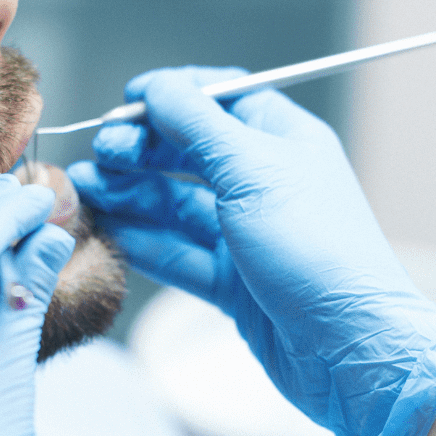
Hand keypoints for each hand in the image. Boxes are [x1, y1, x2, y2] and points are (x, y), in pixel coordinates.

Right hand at [67, 67, 435, 435]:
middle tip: (102, 154)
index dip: (172, 96)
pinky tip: (107, 233)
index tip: (128, 101)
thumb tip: (157, 87)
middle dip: (140, 149)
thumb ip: (197, 125)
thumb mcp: (251, 170)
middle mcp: (265, 183)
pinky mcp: (232, 282)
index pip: (220, 99)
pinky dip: (141, 242)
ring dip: (130, 195)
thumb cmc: (317, 249)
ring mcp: (247, 235)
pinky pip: (177, 253)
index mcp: (284, 141)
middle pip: (189, 152)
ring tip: (85, 191)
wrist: (349, 348)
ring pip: (176, 205)